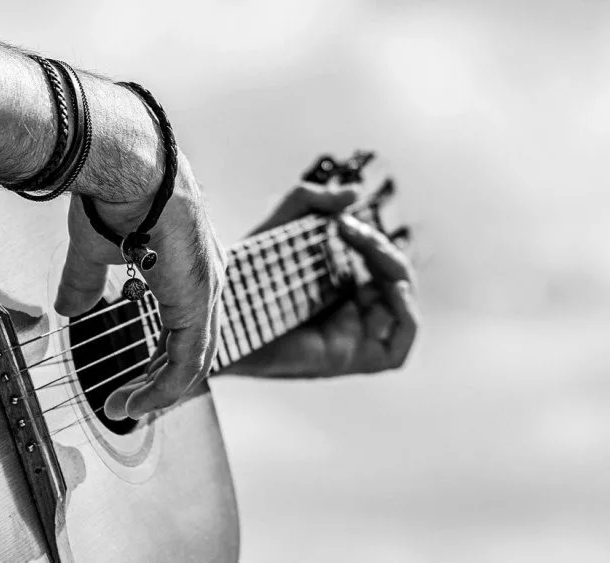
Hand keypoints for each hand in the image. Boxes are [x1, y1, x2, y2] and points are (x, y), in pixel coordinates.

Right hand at [55, 151, 225, 419]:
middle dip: (158, 378)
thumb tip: (69, 309)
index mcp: (189, 264)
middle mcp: (206, 279)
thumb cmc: (115, 193)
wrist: (126, 167)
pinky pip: (185, 363)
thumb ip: (85, 282)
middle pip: (192, 346)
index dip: (161, 354)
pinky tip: (134, 402)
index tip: (133, 377)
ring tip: (123, 408)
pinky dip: (160, 388)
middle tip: (129, 400)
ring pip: (191, 361)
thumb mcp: (96, 250)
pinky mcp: (197, 304)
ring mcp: (206, 292)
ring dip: (156, 390)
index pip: (185, 322)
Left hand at [230, 182, 418, 378]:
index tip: (344, 221)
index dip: (373, 242)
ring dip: (396, 273)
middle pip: (394, 285)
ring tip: (368, 249)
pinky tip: (388, 287)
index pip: (379, 268)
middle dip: (382, 250)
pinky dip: (406, 315)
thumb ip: (310, 199)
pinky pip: (397, 349)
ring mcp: (350, 341)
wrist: (217, 314)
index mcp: (336, 291)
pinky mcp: (348, 362)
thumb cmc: (243, 276)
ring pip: (403, 310)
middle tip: (351, 229)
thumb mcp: (279, 226)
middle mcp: (347, 316)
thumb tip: (354, 192)